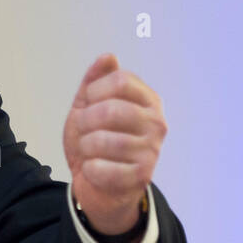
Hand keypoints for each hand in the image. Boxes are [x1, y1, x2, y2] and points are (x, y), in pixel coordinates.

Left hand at [62, 53, 166, 234]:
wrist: (98, 186)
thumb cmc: (96, 143)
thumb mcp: (88, 106)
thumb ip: (95, 80)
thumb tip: (108, 57)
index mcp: (147, 100)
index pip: (119, 80)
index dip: (94, 92)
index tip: (89, 104)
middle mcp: (156, 123)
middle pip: (110, 109)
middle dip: (86, 121)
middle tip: (86, 131)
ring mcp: (152, 150)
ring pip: (102, 141)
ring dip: (86, 147)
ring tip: (91, 152)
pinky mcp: (142, 177)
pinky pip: (101, 168)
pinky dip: (89, 169)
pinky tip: (95, 169)